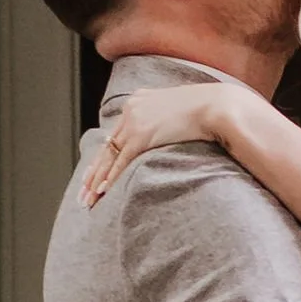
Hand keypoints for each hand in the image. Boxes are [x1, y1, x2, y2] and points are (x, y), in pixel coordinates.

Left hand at [82, 85, 232, 205]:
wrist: (217, 106)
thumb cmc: (210, 109)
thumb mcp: (182, 109)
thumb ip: (169, 119)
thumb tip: (173, 133)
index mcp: (139, 100)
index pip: (116, 135)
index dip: (104, 158)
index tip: (94, 174)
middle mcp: (132, 110)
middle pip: (107, 147)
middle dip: (93, 174)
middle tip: (83, 193)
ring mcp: (135, 122)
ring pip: (109, 157)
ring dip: (96, 181)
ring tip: (87, 200)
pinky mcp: (142, 136)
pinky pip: (121, 161)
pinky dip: (110, 177)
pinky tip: (101, 191)